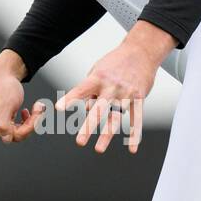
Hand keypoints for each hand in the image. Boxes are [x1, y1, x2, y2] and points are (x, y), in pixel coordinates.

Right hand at [0, 53, 45, 144]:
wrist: (3, 76)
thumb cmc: (4, 87)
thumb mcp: (6, 105)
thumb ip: (4, 124)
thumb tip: (6, 140)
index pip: (14, 135)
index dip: (29, 126)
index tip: (39, 109)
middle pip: (18, 135)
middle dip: (32, 122)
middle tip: (40, 106)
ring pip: (20, 132)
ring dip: (31, 121)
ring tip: (37, 106)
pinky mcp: (3, 124)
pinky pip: (19, 129)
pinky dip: (27, 121)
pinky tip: (26, 111)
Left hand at [56, 21, 175, 155]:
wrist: (141, 51)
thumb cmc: (115, 63)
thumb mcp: (98, 70)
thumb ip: (91, 91)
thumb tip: (87, 111)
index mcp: (98, 78)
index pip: (81, 90)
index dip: (70, 99)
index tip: (58, 109)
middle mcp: (111, 87)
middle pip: (98, 110)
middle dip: (88, 126)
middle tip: (79, 142)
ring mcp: (126, 93)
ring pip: (116, 117)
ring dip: (107, 135)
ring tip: (98, 149)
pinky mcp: (139, 98)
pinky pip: (137, 119)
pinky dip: (135, 134)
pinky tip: (132, 148)